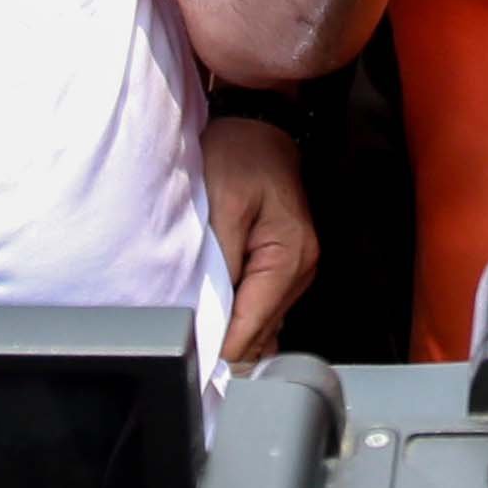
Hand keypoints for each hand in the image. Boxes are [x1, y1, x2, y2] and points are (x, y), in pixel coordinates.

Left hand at [201, 111, 319, 361]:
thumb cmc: (240, 154)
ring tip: (197, 342)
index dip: (220, 348)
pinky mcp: (286, 265)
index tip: (191, 363)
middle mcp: (301, 270)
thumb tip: (211, 316)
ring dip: (233, 333)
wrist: (260, 124)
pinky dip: (242, 318)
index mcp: (289, 258)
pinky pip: (263, 306)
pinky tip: (218, 322)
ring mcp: (297, 269)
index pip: (253, 325)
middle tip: (186, 357)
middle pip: (261, 332)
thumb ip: (220, 264)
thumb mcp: (223, 204)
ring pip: (263, 323)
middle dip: (226, 345)